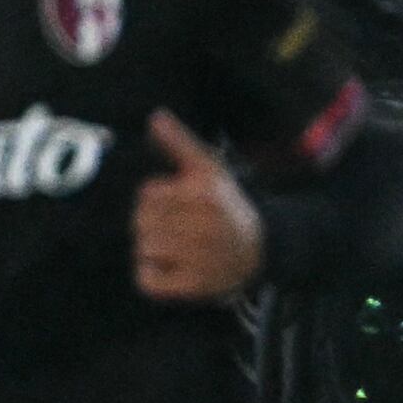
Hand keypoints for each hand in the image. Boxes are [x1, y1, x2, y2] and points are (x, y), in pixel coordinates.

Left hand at [131, 110, 264, 299]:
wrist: (261, 249)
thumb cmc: (227, 205)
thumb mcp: (209, 170)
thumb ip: (180, 142)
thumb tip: (155, 115)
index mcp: (205, 193)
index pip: (147, 195)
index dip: (156, 199)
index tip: (178, 205)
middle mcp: (206, 224)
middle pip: (142, 223)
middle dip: (153, 225)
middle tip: (178, 230)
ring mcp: (201, 258)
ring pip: (144, 250)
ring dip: (153, 251)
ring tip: (177, 249)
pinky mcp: (195, 286)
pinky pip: (147, 281)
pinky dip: (152, 277)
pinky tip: (172, 270)